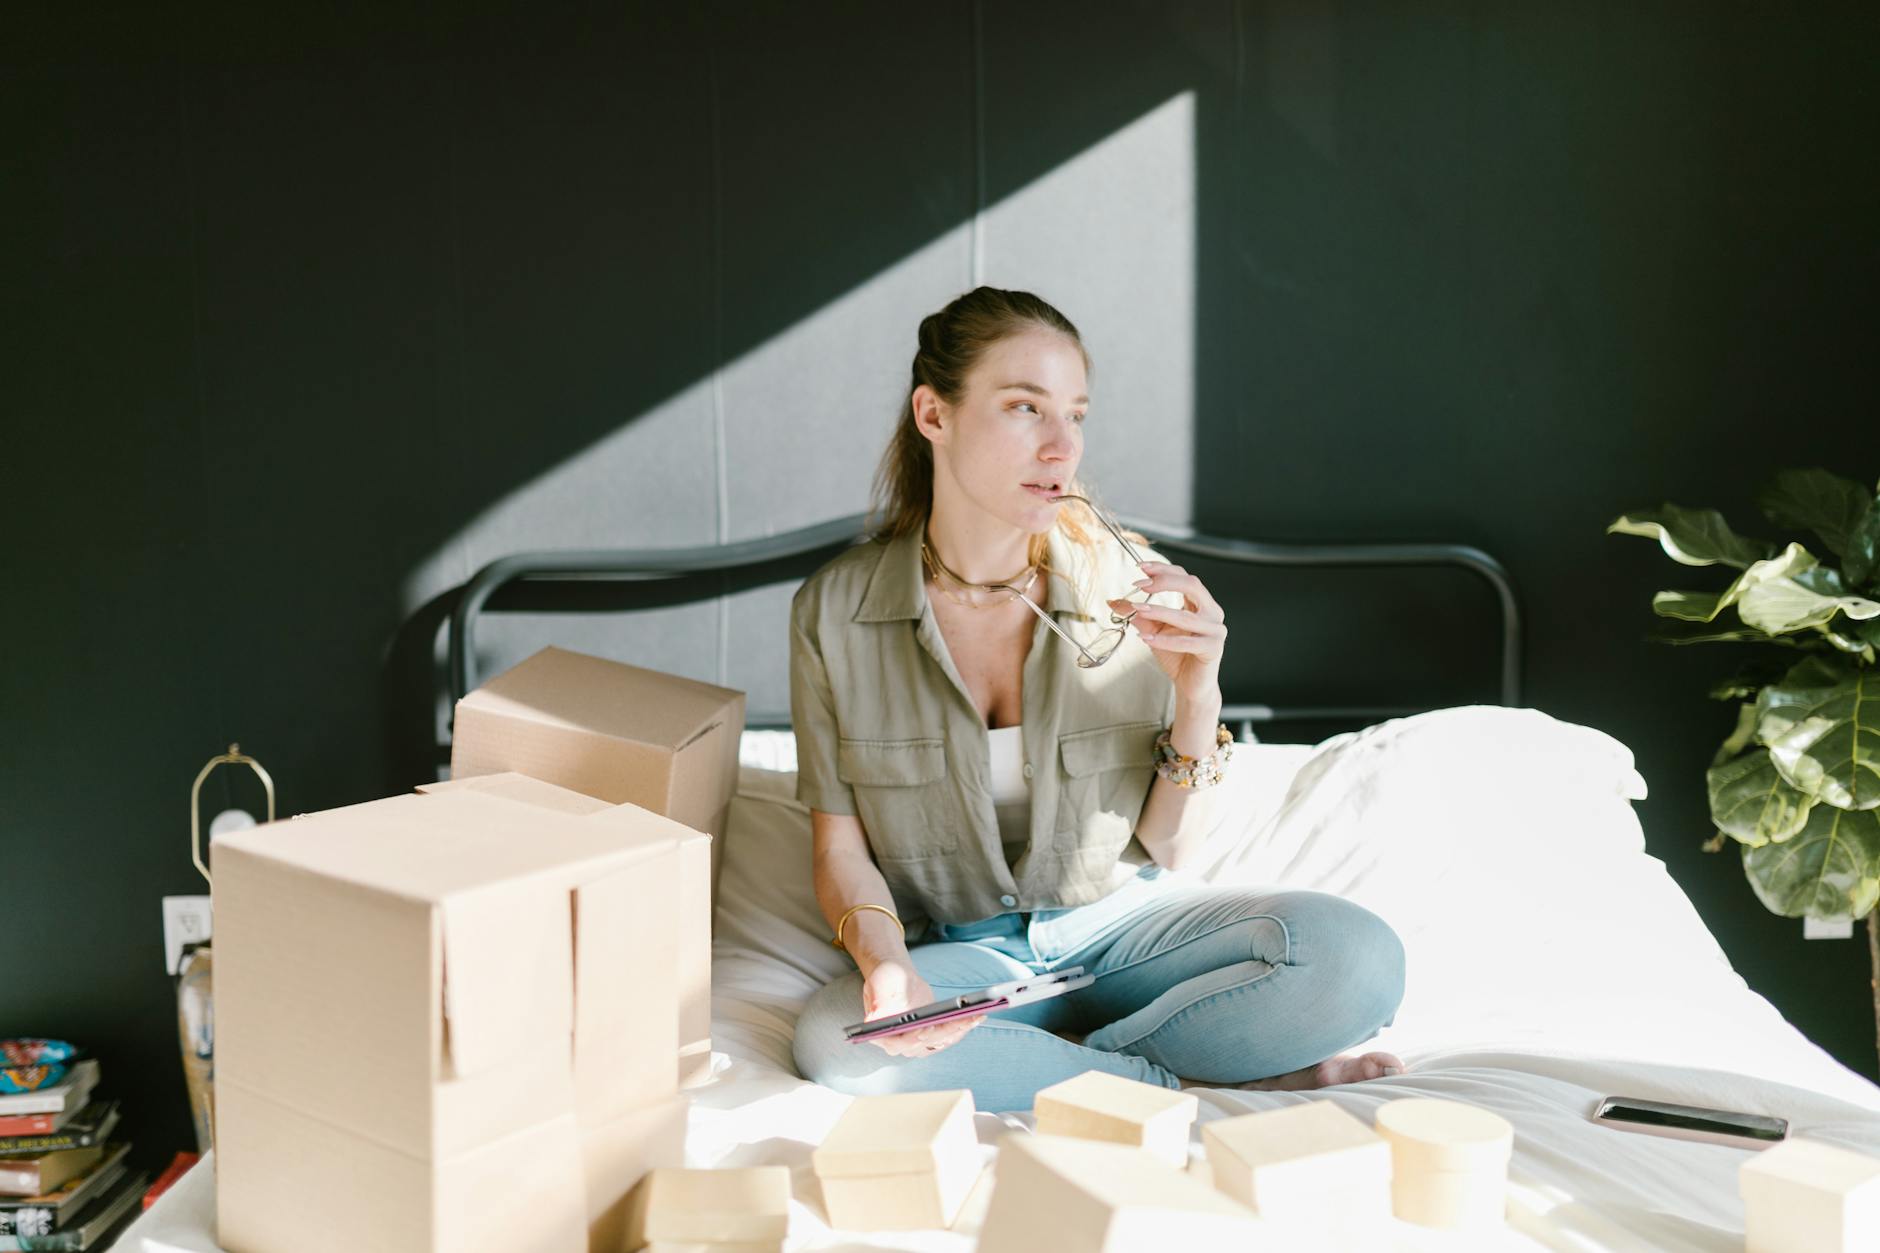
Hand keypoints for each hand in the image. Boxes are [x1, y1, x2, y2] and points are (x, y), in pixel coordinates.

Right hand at [861, 959, 981, 1057]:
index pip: (900, 1041)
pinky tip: (976, 1017)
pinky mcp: (930, 1037)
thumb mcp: (880, 985)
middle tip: (963, 1019)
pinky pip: (948, 1037)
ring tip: (976, 1015)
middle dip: (946, 1030)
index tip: (927, 1027)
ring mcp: (916, 1043)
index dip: (914, 1037)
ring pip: (940, 1040)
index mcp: (882, 1035)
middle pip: (925, 1041)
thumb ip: (878, 1003)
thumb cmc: (886, 980)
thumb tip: (875, 1020)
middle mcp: (899, 1044)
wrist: (896, 978)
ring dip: (960, 1029)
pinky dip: (962, 1028)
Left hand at [1109, 560, 1226, 702]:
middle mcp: (1212, 612)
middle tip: (1140, 585)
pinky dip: (1166, 640)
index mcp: (1201, 602)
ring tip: (1138, 610)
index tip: (1140, 568)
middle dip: (1165, 581)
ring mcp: (1216, 630)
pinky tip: (1146, 639)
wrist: (1190, 685)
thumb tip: (1114, 601)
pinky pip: (1188, 642)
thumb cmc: (1176, 656)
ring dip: (1159, 611)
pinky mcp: (1213, 649)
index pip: (1184, 576)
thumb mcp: (1153, 630)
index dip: (1163, 570)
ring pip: (1186, 616)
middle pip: (1192, 585)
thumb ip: (1139, 614)